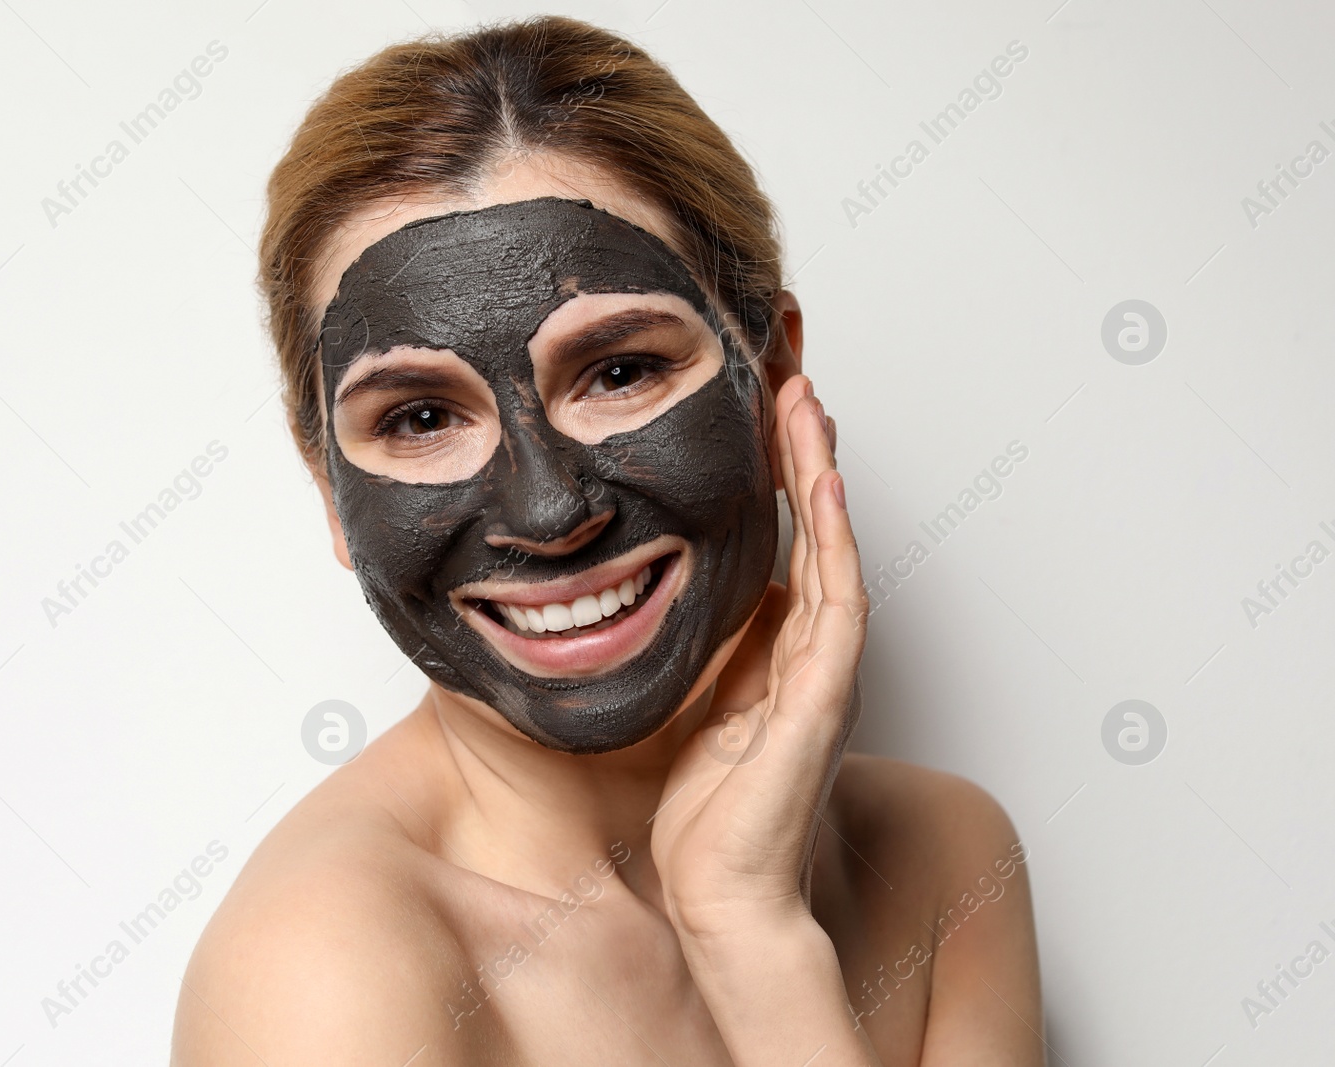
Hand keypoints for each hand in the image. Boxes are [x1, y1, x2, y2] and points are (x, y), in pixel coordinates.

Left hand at [650, 373, 867, 935]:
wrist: (721, 896)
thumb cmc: (706, 815)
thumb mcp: (696, 704)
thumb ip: (710, 650)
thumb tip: (681, 591)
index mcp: (781, 650)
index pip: (786, 537)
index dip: (777, 469)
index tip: (758, 402)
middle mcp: (813, 652)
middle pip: (818, 528)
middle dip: (805, 449)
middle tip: (789, 373)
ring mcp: (826, 673)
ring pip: (834, 550)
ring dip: (822, 475)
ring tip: (806, 402)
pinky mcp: (824, 699)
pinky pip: (838, 606)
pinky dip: (833, 544)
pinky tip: (823, 488)